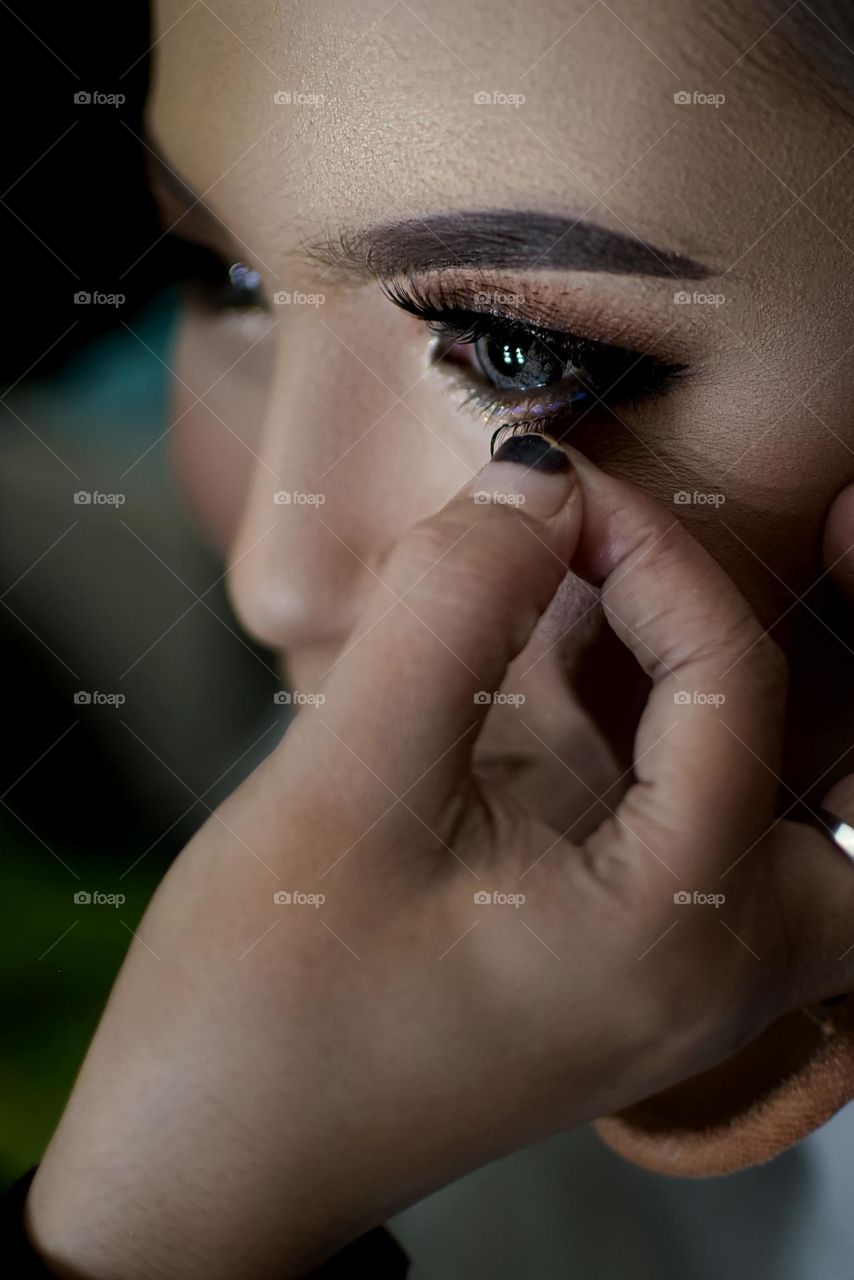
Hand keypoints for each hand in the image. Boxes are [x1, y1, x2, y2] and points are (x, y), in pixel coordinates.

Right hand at [28, 438, 853, 1278]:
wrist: (202, 1161)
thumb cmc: (260, 1019)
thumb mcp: (348, 789)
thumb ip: (452, 611)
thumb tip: (531, 482)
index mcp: (677, 937)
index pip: (734, 681)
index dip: (652, 552)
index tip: (552, 488)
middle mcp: (708, 964)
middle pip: (809, 758)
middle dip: (721, 636)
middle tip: (627, 557)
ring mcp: (666, 964)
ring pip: (752, 782)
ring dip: (677, 672)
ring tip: (574, 596)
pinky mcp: (607, 945)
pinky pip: (674, 808)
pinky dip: (628, 721)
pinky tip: (538, 668)